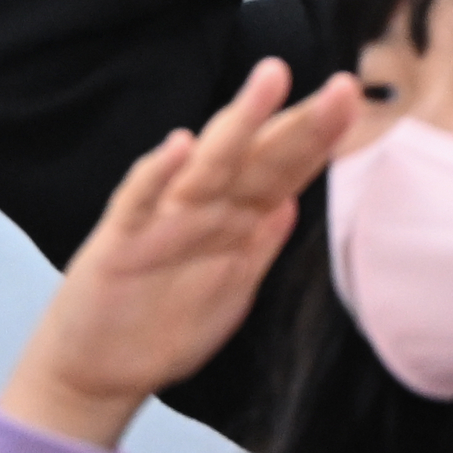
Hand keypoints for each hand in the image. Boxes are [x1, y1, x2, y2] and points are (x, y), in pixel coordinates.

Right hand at [0, 62, 365, 446]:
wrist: (97, 372)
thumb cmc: (161, 329)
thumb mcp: (229, 293)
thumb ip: (258, 246)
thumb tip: (292, 202)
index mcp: (233, 226)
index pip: (284, 172)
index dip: (319, 138)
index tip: (355, 98)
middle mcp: (203, 213)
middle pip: (259, 160)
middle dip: (299, 123)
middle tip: (343, 87)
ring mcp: (161, 222)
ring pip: (207, 167)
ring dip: (239, 124)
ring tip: (270, 80)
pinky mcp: (120, 241)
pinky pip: (140, 201)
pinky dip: (157, 173)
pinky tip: (180, 146)